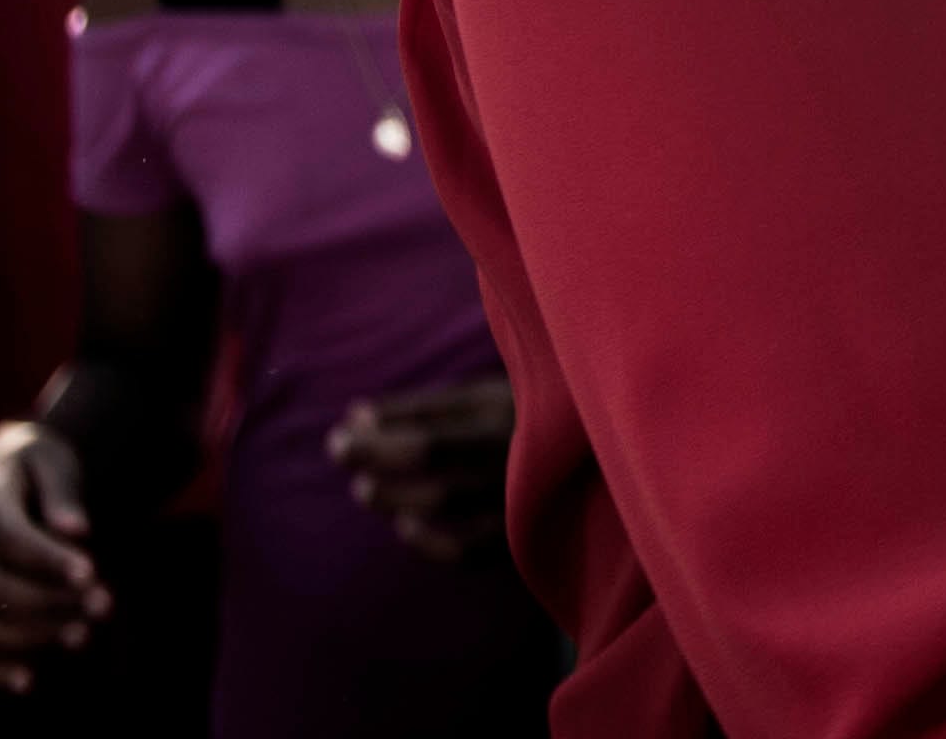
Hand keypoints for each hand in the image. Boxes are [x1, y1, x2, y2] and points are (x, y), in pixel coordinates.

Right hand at [0, 419, 103, 690]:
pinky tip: (27, 681)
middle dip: (50, 602)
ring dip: (31, 636)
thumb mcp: (55, 459)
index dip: (49, 560)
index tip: (91, 573)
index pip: (9, 537)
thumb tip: (76, 530)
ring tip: (83, 635)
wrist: (13, 468)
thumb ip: (63, 492)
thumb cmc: (41, 465)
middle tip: (103, 605)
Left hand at [328, 377, 515, 561]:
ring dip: (393, 493)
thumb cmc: (532, 421)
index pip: (428, 417)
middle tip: (338, 448)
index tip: (348, 424)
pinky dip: (430, 543)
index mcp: (505, 409)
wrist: (607, 462)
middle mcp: (512, 447)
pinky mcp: (522, 536)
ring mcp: (519, 495)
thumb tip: (356, 415)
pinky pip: (469, 550)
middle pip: (428, 452)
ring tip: (363, 487)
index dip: (382, 422)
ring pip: (442, 499)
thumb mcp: (493, 396)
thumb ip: (428, 406)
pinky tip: (403, 526)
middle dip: (375, 451)